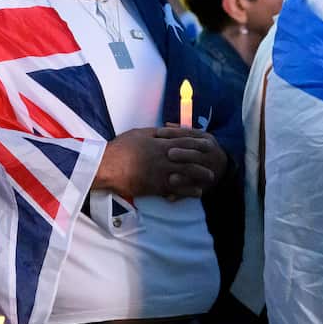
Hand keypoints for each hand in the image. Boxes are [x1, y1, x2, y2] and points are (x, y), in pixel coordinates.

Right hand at [95, 127, 222, 198]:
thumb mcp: (138, 133)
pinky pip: (177, 189)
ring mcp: (161, 172)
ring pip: (186, 173)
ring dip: (200, 175)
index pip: (184, 142)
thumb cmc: (120, 148)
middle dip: (203, 160)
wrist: (108, 165)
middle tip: (214, 162)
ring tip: (209, 178)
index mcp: (160, 143)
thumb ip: (155, 133)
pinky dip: (188, 191)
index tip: (208, 144)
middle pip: (189, 158)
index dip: (198, 143)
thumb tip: (167, 131)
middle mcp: (164, 157)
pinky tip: (197, 192)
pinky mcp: (156, 186)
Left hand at [157, 126, 226, 199]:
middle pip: (196, 153)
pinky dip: (183, 194)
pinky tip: (171, 197)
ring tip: (171, 179)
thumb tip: (166, 125)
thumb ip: (182, 132)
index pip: (190, 135)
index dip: (174, 133)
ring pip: (198, 173)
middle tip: (169, 154)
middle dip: (183, 154)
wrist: (223, 166)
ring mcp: (210, 170)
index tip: (160, 133)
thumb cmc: (202, 149)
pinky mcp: (206, 186)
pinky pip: (195, 191)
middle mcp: (210, 154)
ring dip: (185, 177)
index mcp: (206, 140)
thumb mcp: (197, 137)